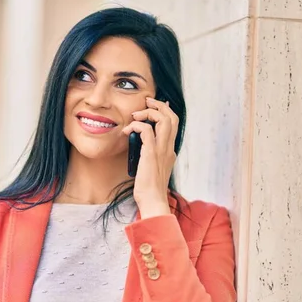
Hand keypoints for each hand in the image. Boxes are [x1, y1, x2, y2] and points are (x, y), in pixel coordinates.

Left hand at [122, 97, 178, 218]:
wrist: (153, 201)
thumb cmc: (149, 189)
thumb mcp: (152, 169)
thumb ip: (150, 157)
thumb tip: (141, 148)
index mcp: (170, 151)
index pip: (174, 124)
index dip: (166, 111)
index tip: (156, 105)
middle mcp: (169, 148)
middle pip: (172, 117)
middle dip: (159, 105)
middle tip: (146, 101)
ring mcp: (162, 150)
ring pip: (163, 120)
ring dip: (148, 112)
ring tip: (135, 115)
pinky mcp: (151, 154)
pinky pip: (146, 130)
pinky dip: (136, 125)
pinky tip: (127, 130)